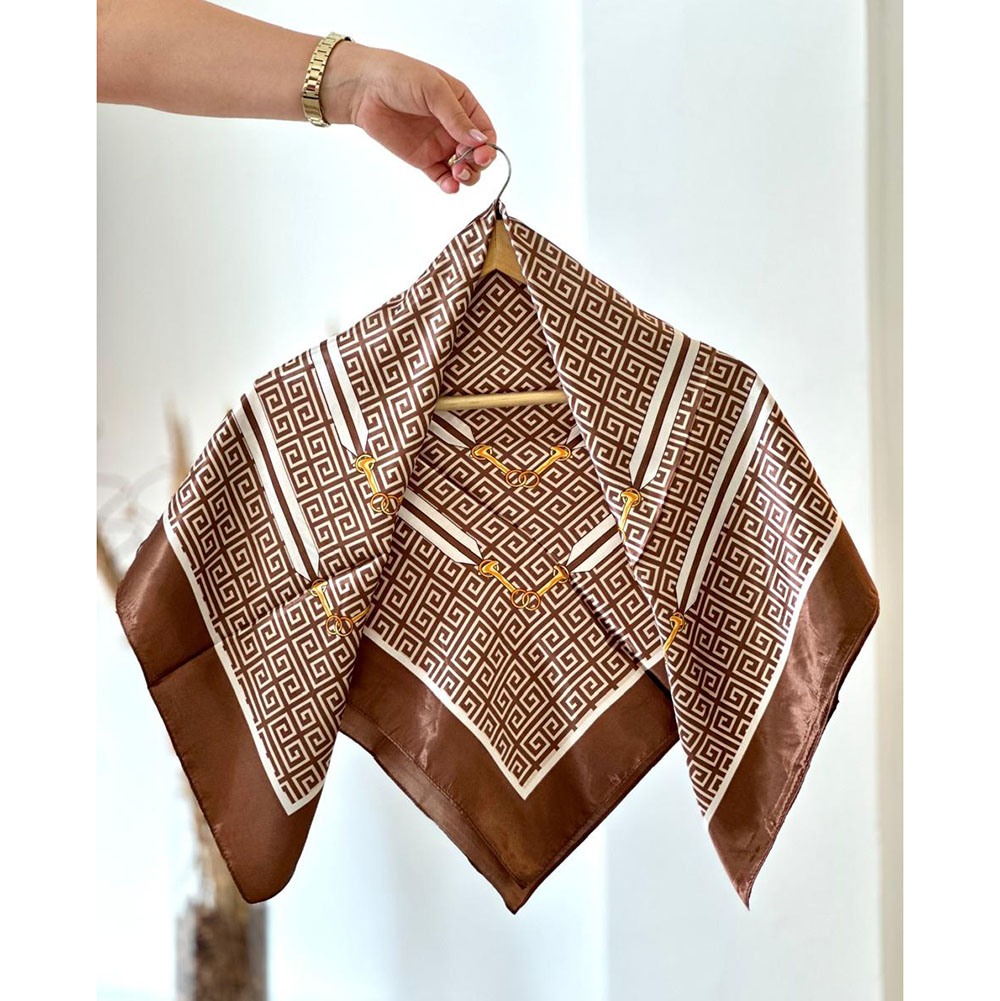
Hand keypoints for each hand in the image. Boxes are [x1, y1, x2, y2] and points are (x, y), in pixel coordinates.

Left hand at [321, 43, 496, 193]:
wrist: (364, 89)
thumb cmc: (399, 77)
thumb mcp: (434, 90)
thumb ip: (456, 117)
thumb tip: (480, 141)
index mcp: (463, 105)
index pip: (486, 131)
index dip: (488, 146)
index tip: (481, 153)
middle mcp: (454, 127)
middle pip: (478, 154)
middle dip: (478, 164)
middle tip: (466, 165)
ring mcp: (439, 145)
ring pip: (463, 169)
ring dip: (467, 177)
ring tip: (458, 175)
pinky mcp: (423, 160)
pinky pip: (442, 177)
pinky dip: (449, 185)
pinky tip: (450, 186)